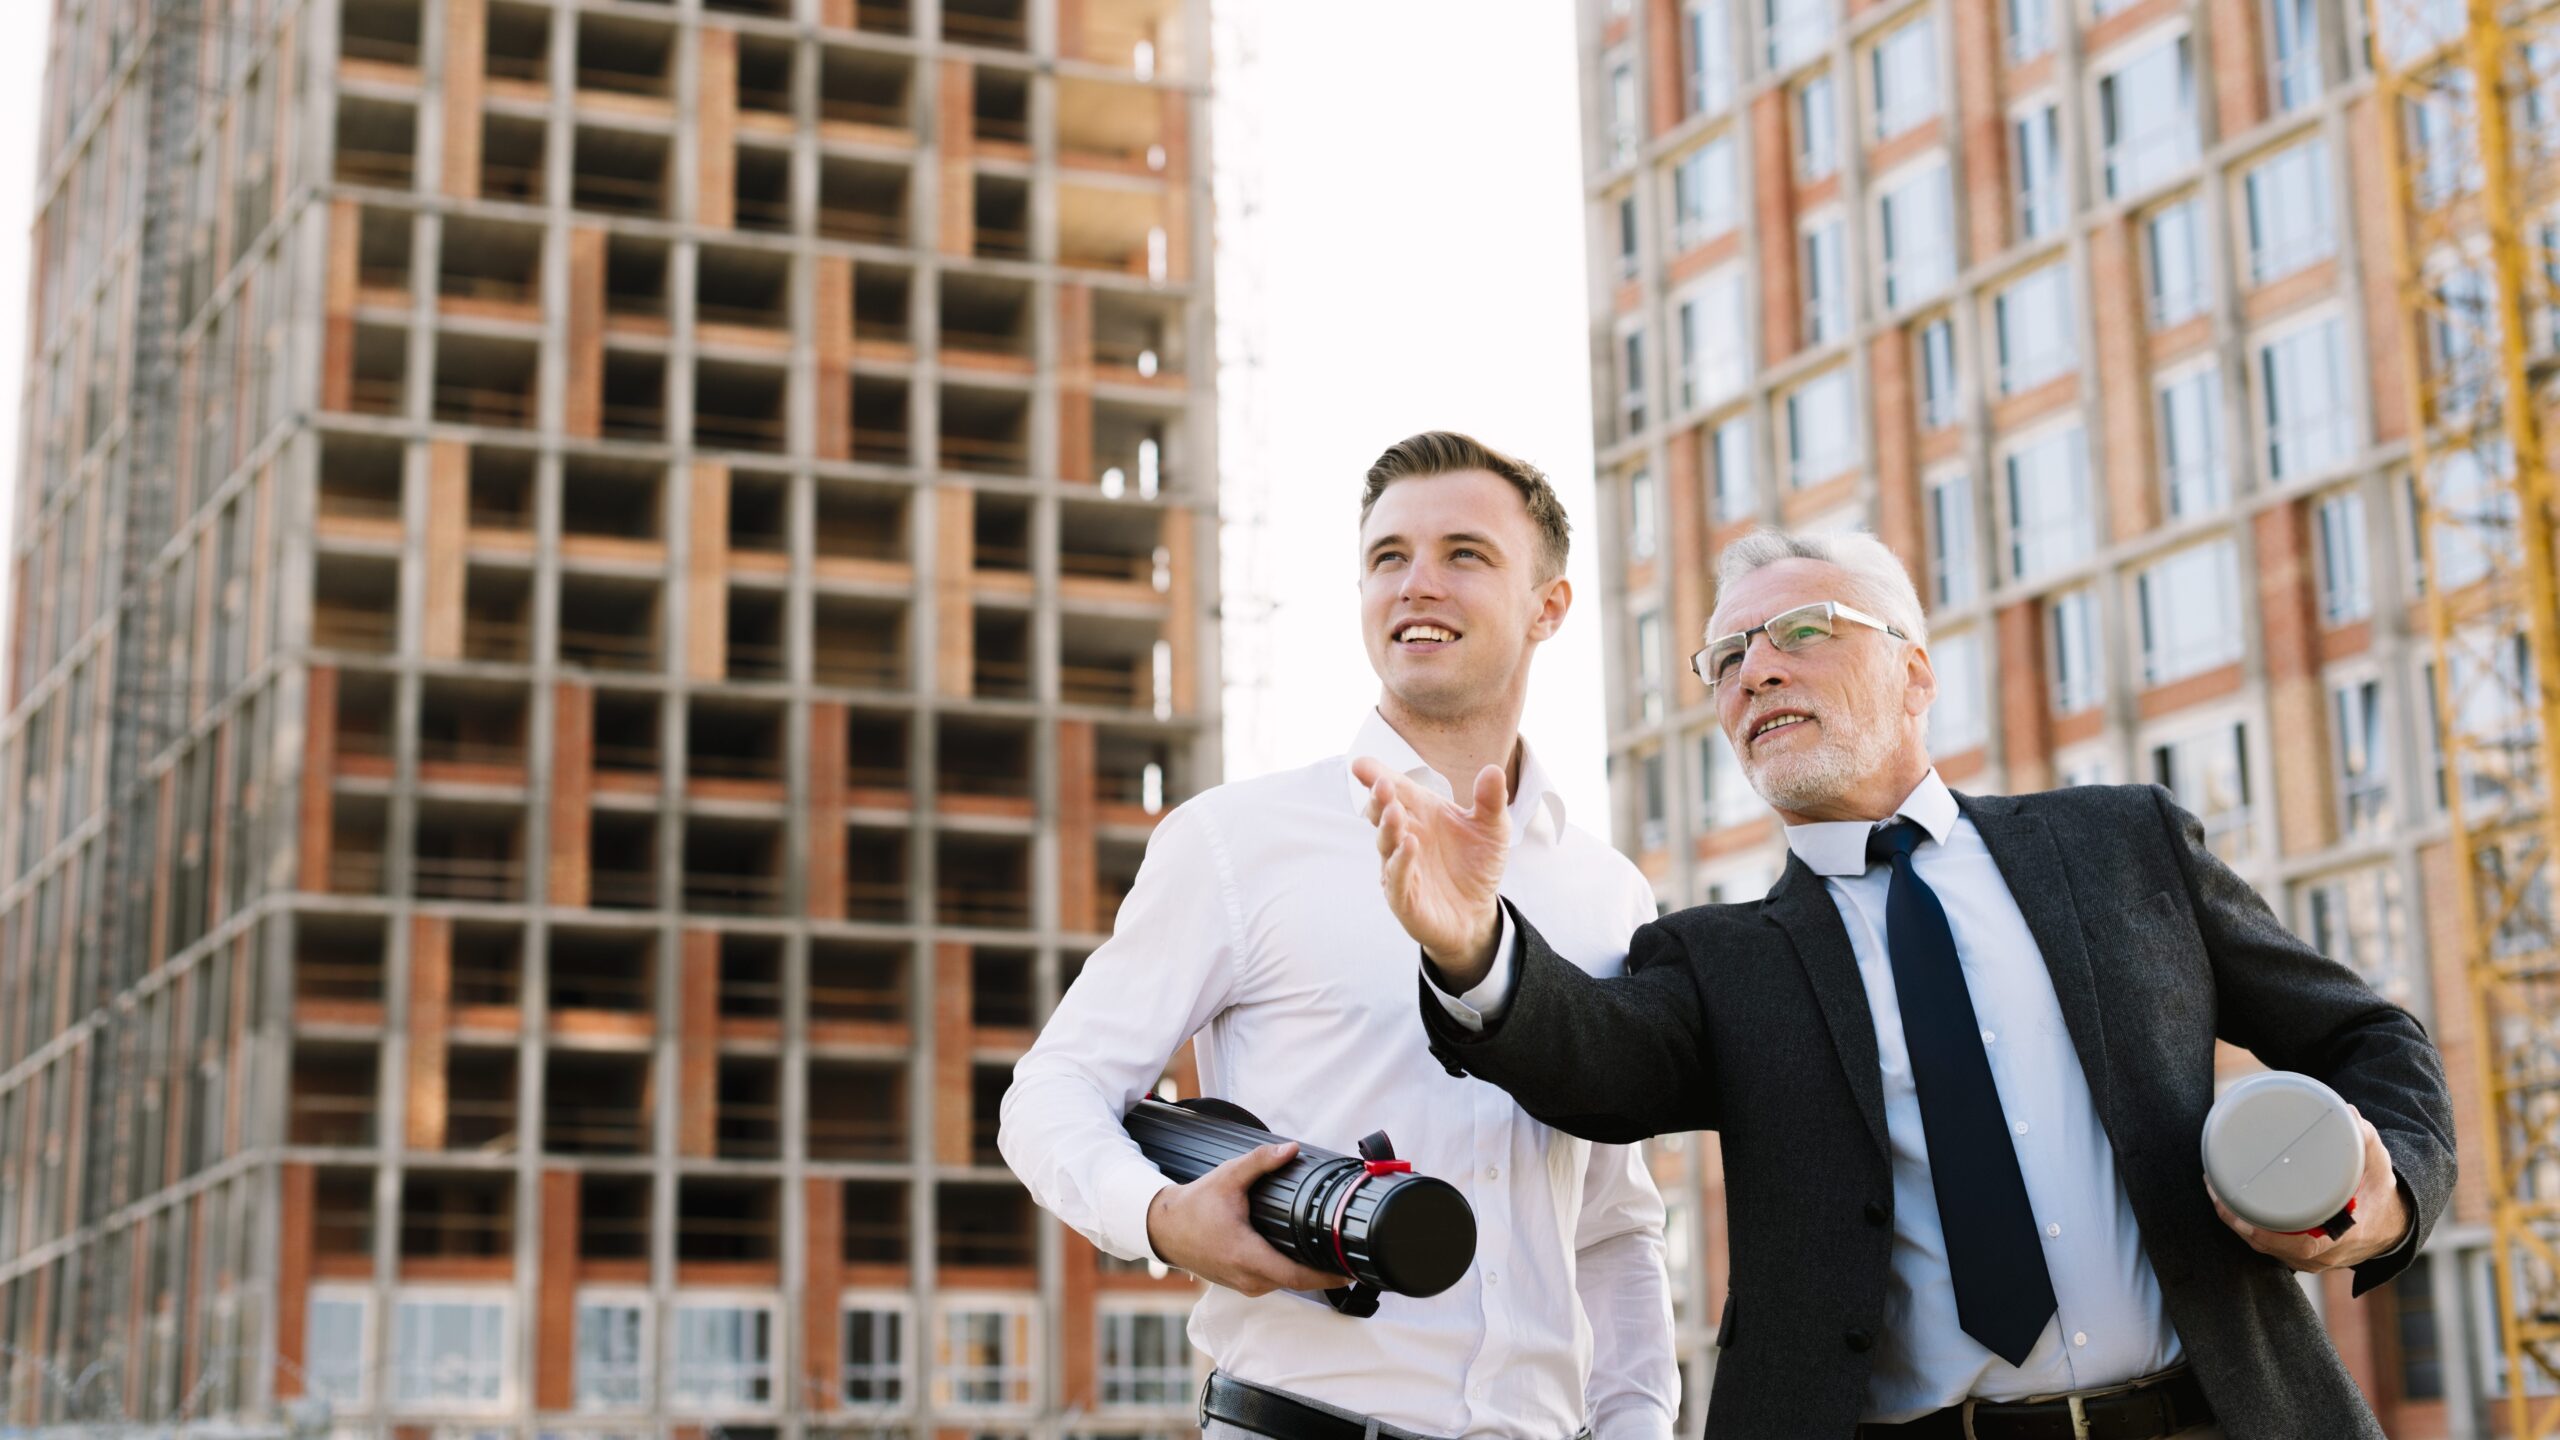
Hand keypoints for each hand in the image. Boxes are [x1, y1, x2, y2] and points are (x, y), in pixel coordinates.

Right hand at [1144, 1142, 1349, 1296]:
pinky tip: (1305, 1258)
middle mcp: (1247, 1278)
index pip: (1297, 1277)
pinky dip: (1292, 1273)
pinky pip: (1274, 1283)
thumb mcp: (1227, 1178)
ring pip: (1286, 1285)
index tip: (1350, 1270)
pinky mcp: (1241, 1284)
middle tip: (1350, 1257)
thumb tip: (1291, 1149)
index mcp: (1247, 1256)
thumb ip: (1260, 1162)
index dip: (1327, 1276)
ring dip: (1309, 1274)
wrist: (1164, 1228)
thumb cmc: (1194, 1206)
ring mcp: (1244, 1285)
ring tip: (1333, 1256)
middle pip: (1298, 1283)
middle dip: (1325, 1273)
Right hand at [1351, 757, 1511, 989]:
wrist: (1477, 913)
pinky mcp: (1404, 896)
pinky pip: (1398, 878)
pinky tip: (1409, 845)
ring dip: (1388, 827)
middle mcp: (1404, 835)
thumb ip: (1491, 801)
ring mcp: (1400, 866)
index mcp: (1420, 813)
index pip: (1396, 790)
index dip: (1377, 775)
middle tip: (1381, 784)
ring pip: (1386, 844)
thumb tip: (1493, 770)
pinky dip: (1401, 862)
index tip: (1362, 764)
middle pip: (1383, 813)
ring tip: (1394, 812)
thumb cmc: (1476, 864)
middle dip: (1379, 799)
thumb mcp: (1492, 830)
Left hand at [2205, 1104, 2411, 1273]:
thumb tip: (2350, 1112)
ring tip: (2215, 1192)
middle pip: (2268, 1246)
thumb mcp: (2379, 1166)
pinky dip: (2248, 1227)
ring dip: (2237, 1223)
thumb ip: (2365, 1140)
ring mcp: (2309, 1259)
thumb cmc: (2380, 1194)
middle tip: (2215, 1188)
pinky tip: (2229, 1206)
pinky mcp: (2301, 1254)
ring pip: (2264, 1247)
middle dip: (2237, 1221)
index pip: (2298, 1247)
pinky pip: (2268, 1245)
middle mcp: (2322, 1256)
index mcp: (2341, 1239)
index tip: (2239, 1213)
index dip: (2265, 1234)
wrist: (2392, 1224)